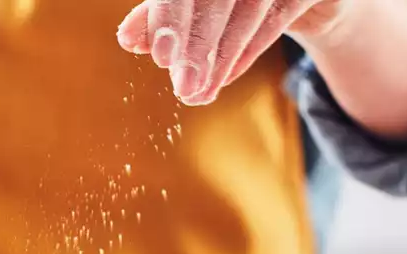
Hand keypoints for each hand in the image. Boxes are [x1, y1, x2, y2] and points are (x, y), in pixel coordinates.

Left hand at [117, 0, 350, 105]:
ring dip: (222, 56)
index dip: (169, 16)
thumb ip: (163, 17)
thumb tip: (128, 38)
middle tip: (181, 85)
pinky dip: (249, 49)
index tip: (159, 57)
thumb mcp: (198, 7)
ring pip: (248, 7)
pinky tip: (225, 78)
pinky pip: (278, 16)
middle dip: (196, 43)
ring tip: (199, 92)